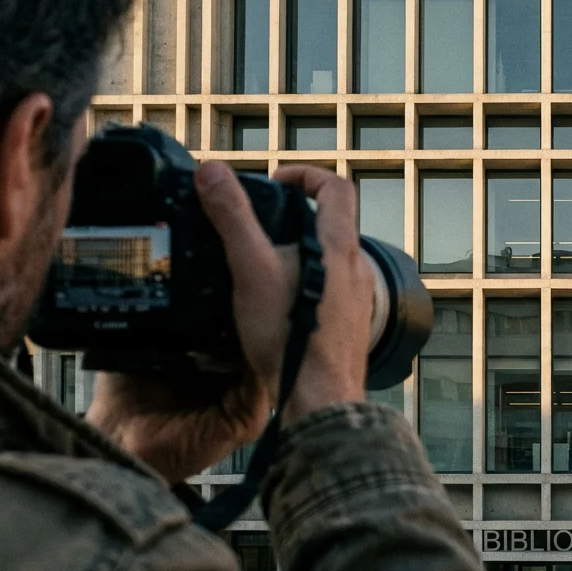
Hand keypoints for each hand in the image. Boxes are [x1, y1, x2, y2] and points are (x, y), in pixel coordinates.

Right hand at [86, 162, 372, 481]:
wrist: (319, 398)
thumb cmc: (291, 336)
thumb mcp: (250, 269)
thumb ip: (232, 218)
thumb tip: (212, 172)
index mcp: (339, 246)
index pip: (335, 188)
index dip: (305, 175)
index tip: (276, 182)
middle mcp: (358, 269)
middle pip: (333, 224)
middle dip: (295, 219)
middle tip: (259, 228)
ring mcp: (359, 299)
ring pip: (332, 261)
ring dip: (300, 255)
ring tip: (262, 269)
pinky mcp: (352, 326)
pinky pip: (331, 293)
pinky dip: (307, 287)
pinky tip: (278, 308)